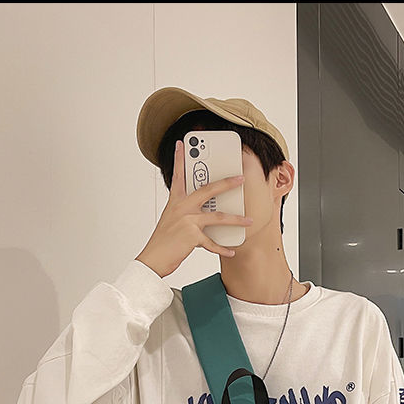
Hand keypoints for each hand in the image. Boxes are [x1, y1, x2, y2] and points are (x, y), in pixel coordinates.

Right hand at [136, 139, 252, 277]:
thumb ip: (187, 212)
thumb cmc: (164, 241)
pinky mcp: (192, 236)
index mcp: (175, 202)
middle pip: (208, 190)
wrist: (154, 258)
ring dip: (236, 219)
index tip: (181, 145)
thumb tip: (207, 213)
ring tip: (249, 220)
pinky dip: (223, 248)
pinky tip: (231, 251)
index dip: (179, 159)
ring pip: (218, 217)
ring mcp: (187, 221)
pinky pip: (212, 242)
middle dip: (227, 183)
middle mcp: (182, 208)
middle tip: (240, 177)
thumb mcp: (172, 220)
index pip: (178, 176)